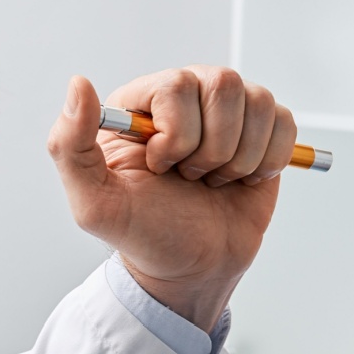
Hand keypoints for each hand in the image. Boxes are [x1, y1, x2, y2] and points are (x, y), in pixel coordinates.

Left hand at [47, 67, 295, 331]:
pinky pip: (284, 122)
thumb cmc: (143, 235)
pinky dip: (267, 161)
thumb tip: (78, 84)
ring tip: (213, 181)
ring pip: (257, 103)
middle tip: (190, 179)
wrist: (191, 269)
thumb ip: (69, 146)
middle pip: (223, 85)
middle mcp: (183, 95)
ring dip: (238, 159)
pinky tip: (242, 180)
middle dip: (210, 150)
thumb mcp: (94, 203)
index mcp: (140, 103)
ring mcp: (226, 110)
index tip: (161, 169)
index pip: (176, 86)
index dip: (177, 135)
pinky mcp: (261, 129)